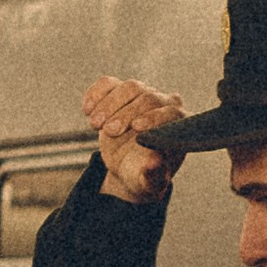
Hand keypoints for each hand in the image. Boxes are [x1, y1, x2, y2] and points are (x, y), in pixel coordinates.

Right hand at [85, 79, 184, 204]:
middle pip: (148, 97)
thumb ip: (153, 174)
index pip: (172, 113)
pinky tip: (87, 110)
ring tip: (95, 125)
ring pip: (129, 87)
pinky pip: (109, 84)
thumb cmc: (143, 175)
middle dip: (126, 114)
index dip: (155, 118)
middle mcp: (164, 105)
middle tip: (110, 131)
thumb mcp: (148, 182)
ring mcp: (142, 95)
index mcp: (178, 126)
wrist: (126, 168)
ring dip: (109, 105)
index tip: (137, 128)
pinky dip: (96, 94)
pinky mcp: (121, 92)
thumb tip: (154, 163)